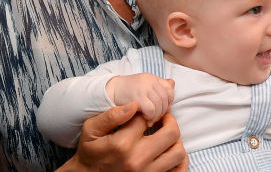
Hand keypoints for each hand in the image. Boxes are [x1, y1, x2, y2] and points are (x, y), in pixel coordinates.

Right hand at [58, 104, 185, 171]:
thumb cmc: (91, 152)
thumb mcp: (91, 129)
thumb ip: (111, 115)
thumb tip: (134, 104)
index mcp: (122, 143)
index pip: (146, 118)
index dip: (146, 111)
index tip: (142, 112)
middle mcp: (138, 159)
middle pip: (171, 133)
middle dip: (169, 120)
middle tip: (163, 117)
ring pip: (178, 152)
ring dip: (175, 140)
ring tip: (165, 135)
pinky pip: (178, 171)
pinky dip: (180, 160)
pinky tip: (169, 151)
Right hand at [106, 74, 174, 124]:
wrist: (109, 90)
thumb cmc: (128, 91)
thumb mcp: (144, 85)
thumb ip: (158, 85)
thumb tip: (173, 83)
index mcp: (152, 77)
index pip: (169, 89)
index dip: (168, 101)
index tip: (162, 109)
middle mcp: (149, 80)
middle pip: (165, 99)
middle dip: (162, 111)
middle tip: (155, 118)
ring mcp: (143, 88)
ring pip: (159, 105)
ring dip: (156, 116)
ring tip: (150, 120)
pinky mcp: (137, 97)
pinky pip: (151, 110)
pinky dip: (150, 117)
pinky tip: (144, 119)